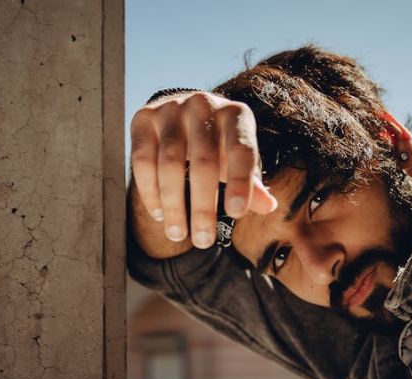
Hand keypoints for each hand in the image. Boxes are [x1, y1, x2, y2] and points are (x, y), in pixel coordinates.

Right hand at [130, 91, 278, 248]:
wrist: (182, 116)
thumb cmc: (218, 146)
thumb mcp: (238, 161)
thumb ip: (251, 184)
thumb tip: (269, 206)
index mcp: (235, 115)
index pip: (241, 150)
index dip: (240, 183)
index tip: (236, 215)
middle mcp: (203, 105)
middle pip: (203, 162)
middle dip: (203, 207)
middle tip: (203, 241)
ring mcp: (170, 109)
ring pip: (169, 163)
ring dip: (173, 205)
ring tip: (178, 234)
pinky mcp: (142, 119)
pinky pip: (142, 161)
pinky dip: (150, 192)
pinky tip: (160, 214)